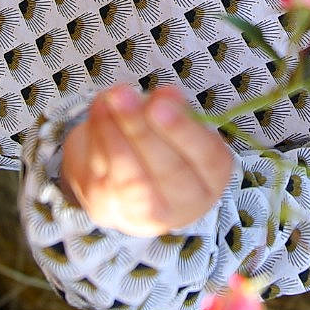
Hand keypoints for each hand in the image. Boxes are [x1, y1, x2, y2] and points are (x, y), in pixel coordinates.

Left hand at [60, 83, 234, 235]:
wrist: (121, 179)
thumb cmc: (160, 146)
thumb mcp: (174, 123)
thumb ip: (173, 110)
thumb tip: (166, 95)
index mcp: (211, 179)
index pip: (208, 159)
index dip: (184, 131)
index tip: (159, 103)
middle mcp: (184, 204)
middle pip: (169, 172)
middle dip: (143, 131)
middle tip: (123, 95)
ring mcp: (144, 214)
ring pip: (132, 178)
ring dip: (114, 132)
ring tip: (107, 99)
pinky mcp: (108, 209)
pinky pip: (104, 176)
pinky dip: (97, 139)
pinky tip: (98, 111)